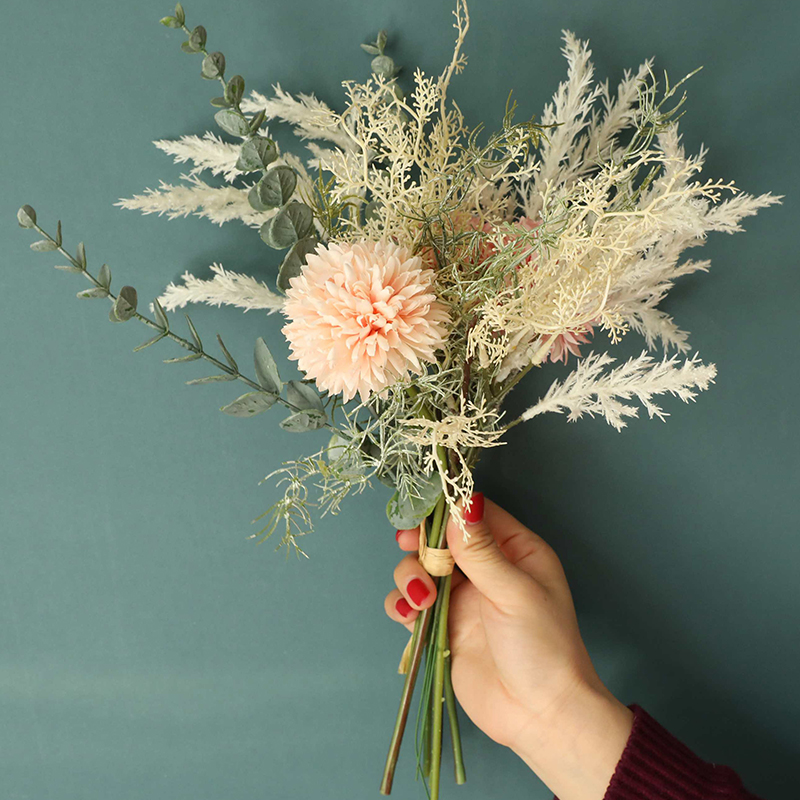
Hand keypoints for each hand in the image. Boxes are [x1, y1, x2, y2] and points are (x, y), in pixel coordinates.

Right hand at [385, 494, 633, 799]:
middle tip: (407, 546)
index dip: (446, 510)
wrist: (539, 716)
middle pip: (440, 537)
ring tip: (422, 599)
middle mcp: (486, 568)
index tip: (421, 514)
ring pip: (420, 568)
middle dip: (420, 542)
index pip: (474, 514)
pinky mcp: (443, 625)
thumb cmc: (542, 648)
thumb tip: (463, 502)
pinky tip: (409, 615)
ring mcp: (462, 597)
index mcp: (515, 550)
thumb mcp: (514, 592)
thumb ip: (481, 550)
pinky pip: (411, 603)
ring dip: (411, 576)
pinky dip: (403, 604)